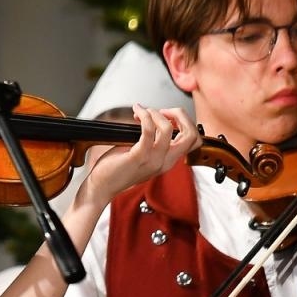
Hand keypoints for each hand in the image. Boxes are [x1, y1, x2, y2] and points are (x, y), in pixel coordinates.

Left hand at [76, 105, 199, 208]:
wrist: (102, 187)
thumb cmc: (117, 169)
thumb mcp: (142, 155)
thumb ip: (153, 142)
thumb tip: (154, 118)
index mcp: (167, 161)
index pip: (194, 140)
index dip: (185, 122)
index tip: (168, 116)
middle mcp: (164, 162)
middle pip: (191, 134)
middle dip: (180, 114)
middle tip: (162, 110)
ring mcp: (153, 160)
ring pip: (168, 128)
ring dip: (155, 113)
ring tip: (143, 111)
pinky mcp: (139, 156)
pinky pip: (148, 130)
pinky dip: (144, 116)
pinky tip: (137, 112)